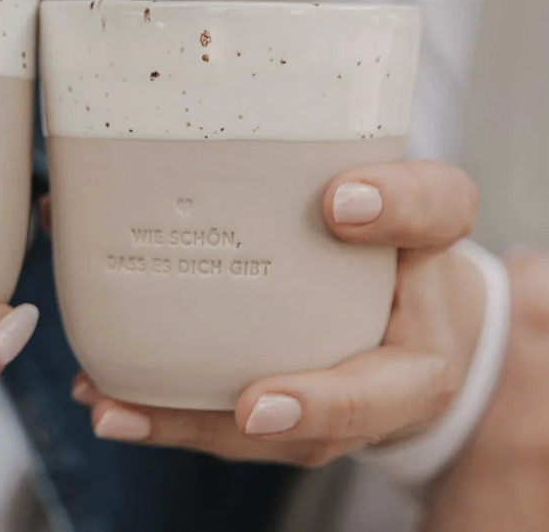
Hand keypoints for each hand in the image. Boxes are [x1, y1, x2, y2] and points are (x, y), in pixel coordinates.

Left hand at [76, 160, 484, 466]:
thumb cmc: (387, 236)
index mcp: (432, 252)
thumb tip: (207, 114)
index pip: (437, 212)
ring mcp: (354, 404)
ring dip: (201, 425)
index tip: (340, 199)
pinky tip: (110, 405)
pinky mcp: (301, 425)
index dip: (396, 206)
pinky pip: (237, 431)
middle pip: (373, 395)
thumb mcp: (376, 178)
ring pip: (290, 434)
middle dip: (314, 407)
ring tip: (121, 408)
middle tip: (252, 405)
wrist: (425, 331)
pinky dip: (172, 421)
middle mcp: (409, 353)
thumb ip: (316, 142)